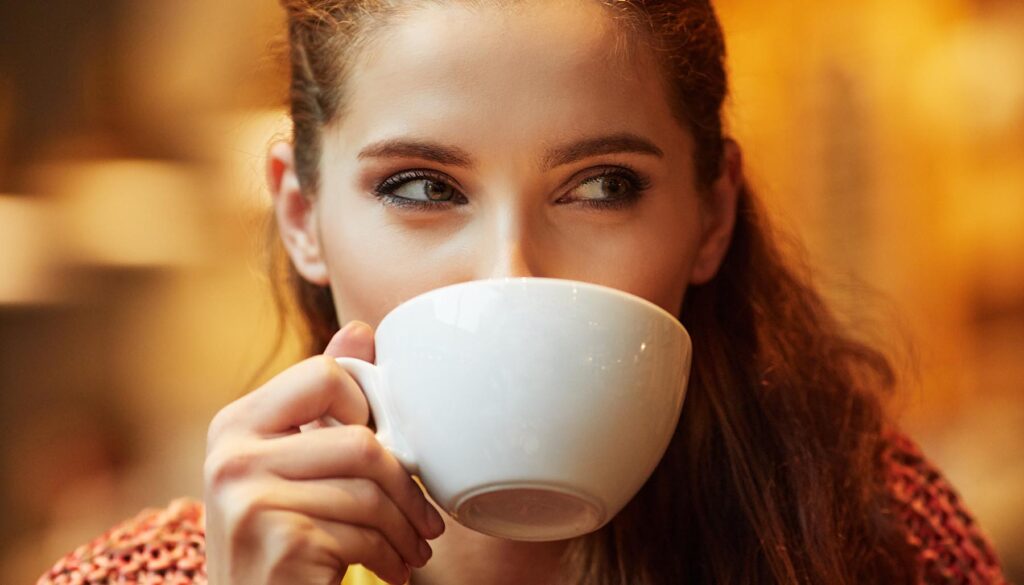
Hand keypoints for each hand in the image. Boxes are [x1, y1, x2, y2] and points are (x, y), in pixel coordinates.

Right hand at [203, 321, 444, 584]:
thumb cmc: (279, 537)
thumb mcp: (289, 464)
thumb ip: (321, 401)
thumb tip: (360, 330)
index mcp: (236, 424)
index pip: (323, 376)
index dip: (363, 406)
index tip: (378, 443)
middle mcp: (232, 458)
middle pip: (360, 442)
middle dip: (406, 485)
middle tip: (424, 516)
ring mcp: (250, 502)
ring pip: (369, 493)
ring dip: (406, 529)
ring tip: (412, 546)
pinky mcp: (280, 543)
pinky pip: (364, 535)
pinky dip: (392, 557)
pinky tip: (392, 569)